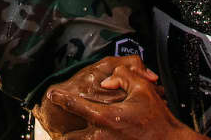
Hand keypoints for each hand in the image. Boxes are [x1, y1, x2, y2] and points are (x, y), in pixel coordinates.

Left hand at [41, 55, 194, 138]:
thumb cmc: (157, 120)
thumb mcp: (142, 88)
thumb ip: (122, 76)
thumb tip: (107, 80)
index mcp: (106, 117)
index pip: (76, 106)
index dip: (62, 99)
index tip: (52, 94)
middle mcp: (102, 137)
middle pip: (71, 138)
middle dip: (63, 133)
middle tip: (57, 127)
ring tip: (66, 136)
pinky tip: (88, 138)